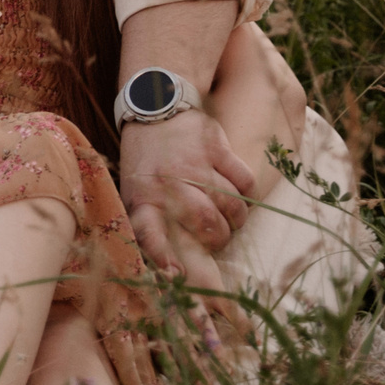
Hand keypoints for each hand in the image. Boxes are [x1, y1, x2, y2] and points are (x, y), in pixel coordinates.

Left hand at [117, 111, 253, 275]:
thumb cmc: (145, 162)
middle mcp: (168, 182)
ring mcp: (195, 164)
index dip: (163, 256)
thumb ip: (149, 222)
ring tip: (230, 220)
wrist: (154, 110)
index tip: (176, 274)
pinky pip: (245, 182)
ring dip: (236, 219)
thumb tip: (170, 267)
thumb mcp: (135, 191)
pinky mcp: (217, 147)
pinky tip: (239, 195)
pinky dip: (248, 195)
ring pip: (231, 205)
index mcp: (142, 197)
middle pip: (207, 223)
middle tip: (218, 239)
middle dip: (219, 239)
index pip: (149, 233)